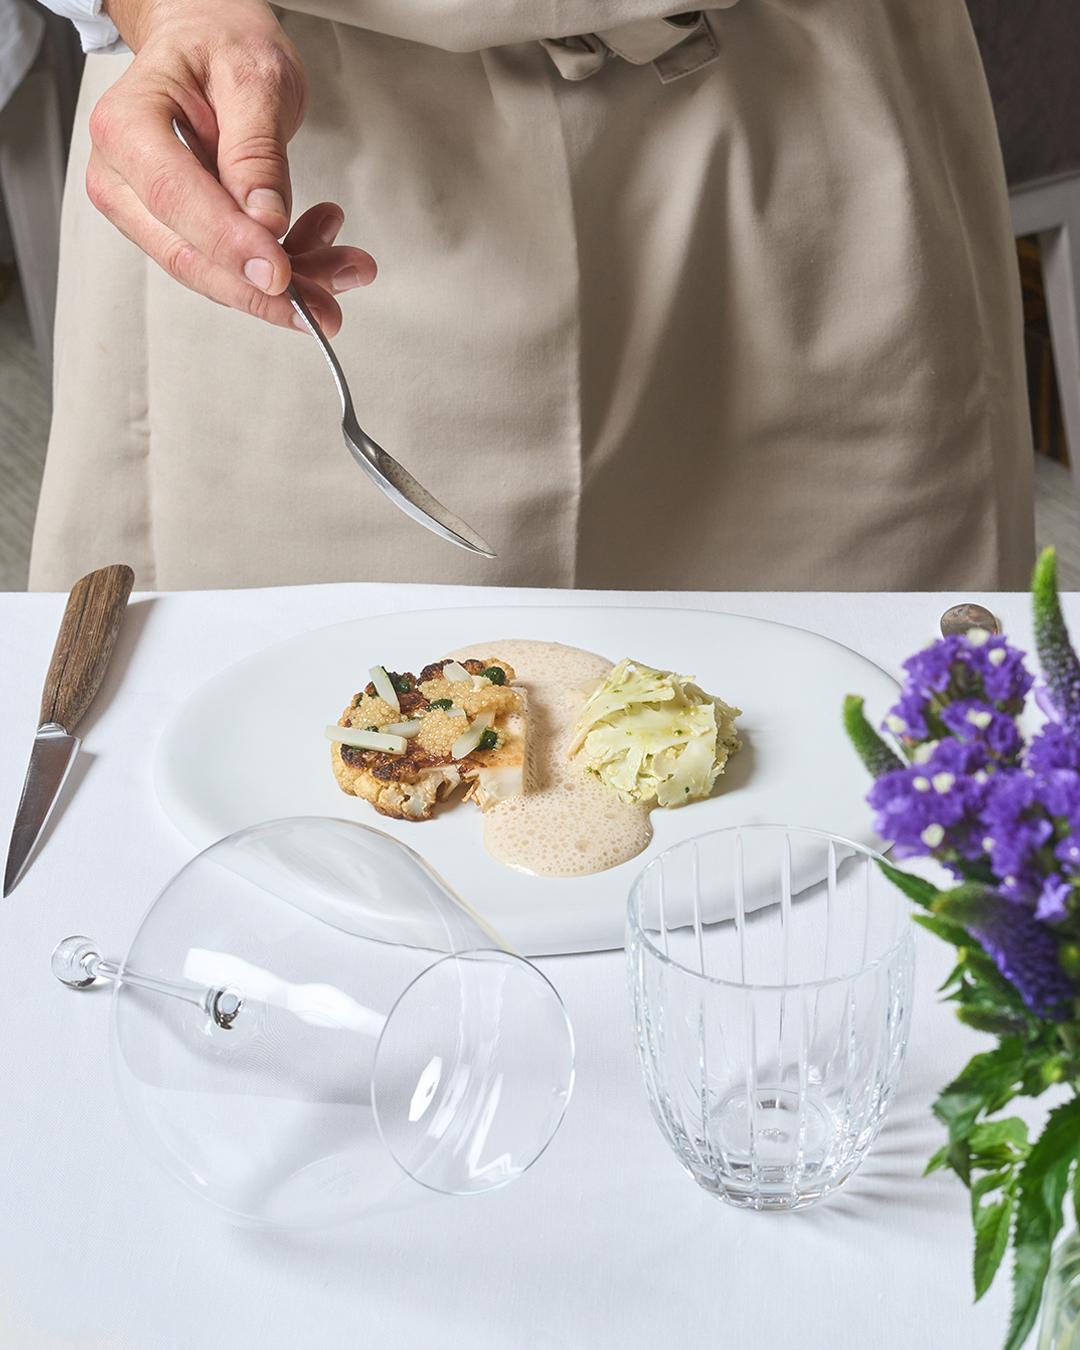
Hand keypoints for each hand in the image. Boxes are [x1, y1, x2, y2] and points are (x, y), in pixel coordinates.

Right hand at [87, 0, 375, 334]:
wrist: (208, 41)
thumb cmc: (220, 46)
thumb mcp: (254, 79)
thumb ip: (258, 150)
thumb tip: (264, 219)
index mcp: (127, 126)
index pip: (175, 199)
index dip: (230, 245)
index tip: (280, 275)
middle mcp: (123, 177)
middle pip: (191, 255)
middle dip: (266, 290)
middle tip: (328, 305)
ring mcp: (147, 212)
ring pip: (217, 274)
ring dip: (288, 282)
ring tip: (346, 265)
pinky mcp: (180, 232)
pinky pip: (232, 268)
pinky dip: (285, 268)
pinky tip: (323, 244)